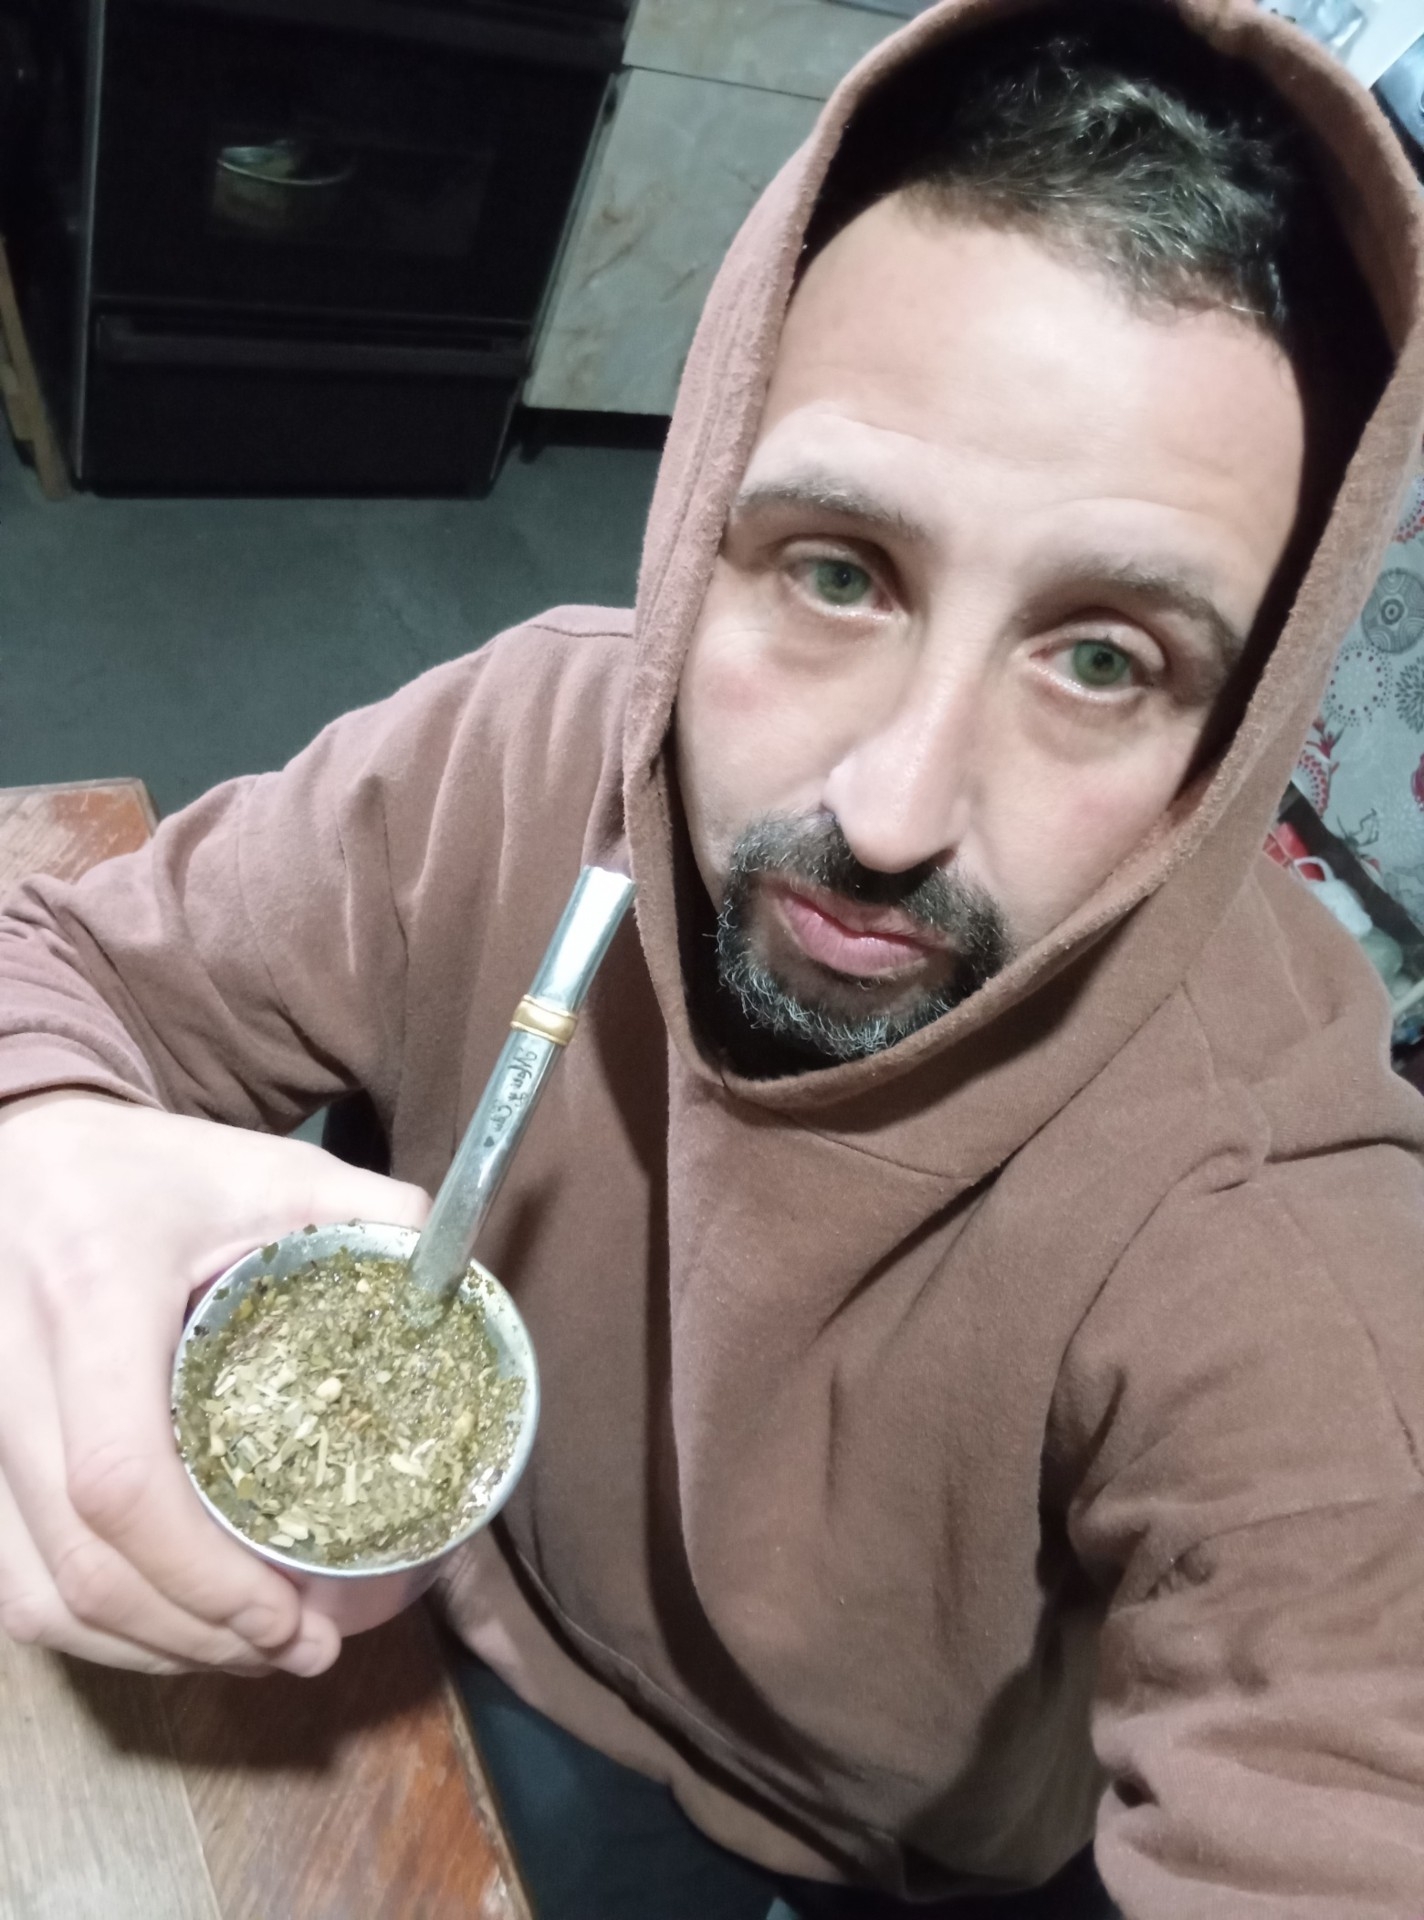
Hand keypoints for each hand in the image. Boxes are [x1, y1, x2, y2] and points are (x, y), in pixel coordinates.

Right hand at [0, 1091, 428, 1675]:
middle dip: (196, 1634)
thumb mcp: (268, 1167)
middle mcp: (9, 1365)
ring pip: (34, 1593)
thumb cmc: (153, 1169)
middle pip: (81, 1561)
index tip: (291, 1618)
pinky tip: (171, 1627)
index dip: (203, 1578)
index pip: (122, 1476)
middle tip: (297, 1650)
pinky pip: (10, 1579)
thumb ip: (371, 1215)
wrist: (23, 1152)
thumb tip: (455, 1291)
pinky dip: (91, 1625)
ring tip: (249, 1650)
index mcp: (92, 1290)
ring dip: (145, 1647)